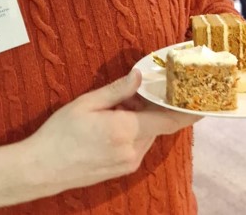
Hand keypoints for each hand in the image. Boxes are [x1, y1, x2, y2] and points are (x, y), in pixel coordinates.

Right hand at [25, 69, 200, 193]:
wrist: (42, 168)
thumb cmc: (61, 132)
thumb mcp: (88, 103)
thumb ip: (118, 90)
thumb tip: (139, 76)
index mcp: (127, 131)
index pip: (168, 121)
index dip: (188, 112)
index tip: (203, 103)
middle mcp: (133, 151)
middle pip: (156, 125)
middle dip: (153, 106)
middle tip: (142, 87)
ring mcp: (128, 163)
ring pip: (146, 135)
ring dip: (142, 118)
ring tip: (120, 103)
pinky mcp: (120, 169)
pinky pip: (137, 145)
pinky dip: (134, 130)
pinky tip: (114, 121)